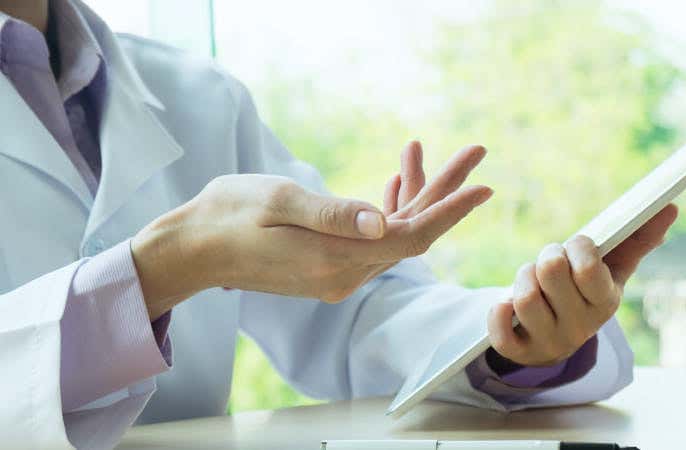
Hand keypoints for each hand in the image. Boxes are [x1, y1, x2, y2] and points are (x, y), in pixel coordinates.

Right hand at [132, 142, 490, 319]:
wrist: (194, 248)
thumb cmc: (229, 216)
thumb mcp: (279, 204)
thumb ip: (334, 215)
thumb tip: (384, 222)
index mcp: (336, 260)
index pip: (412, 238)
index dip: (450, 211)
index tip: (481, 184)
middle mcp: (344, 274)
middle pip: (410, 233)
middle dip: (441, 192)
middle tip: (472, 153)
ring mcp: (337, 273)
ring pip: (392, 233)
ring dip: (410, 194)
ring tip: (418, 149)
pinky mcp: (328, 265)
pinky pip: (371, 239)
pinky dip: (385, 210)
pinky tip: (392, 183)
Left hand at [486, 204, 677, 366]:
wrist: (554, 340)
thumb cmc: (584, 293)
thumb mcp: (612, 271)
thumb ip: (638, 241)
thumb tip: (669, 208)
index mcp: (605, 303)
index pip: (589, 269)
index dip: (578, 247)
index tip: (576, 244)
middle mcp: (580, 327)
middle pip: (551, 272)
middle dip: (546, 256)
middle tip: (550, 260)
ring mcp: (550, 342)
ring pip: (525, 297)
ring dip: (522, 278)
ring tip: (532, 280)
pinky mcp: (520, 353)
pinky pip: (500, 331)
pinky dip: (498, 312)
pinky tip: (507, 305)